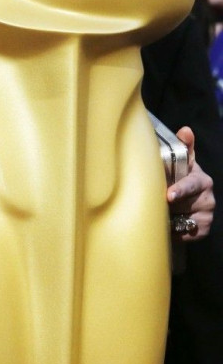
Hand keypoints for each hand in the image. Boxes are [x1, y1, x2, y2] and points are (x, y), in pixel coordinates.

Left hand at [167, 127, 213, 241]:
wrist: (186, 200)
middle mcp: (208, 198)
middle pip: (183, 204)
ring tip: (159, 210)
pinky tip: (167, 224)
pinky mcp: (203, 230)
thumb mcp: (182, 162)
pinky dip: (173, 230)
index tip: (169, 195)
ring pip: (181, 219)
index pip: (191, 185)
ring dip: (168, 216)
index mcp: (202, 180)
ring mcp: (207, 215)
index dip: (180, 190)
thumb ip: (183, 147)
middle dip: (167, 204)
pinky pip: (184, 233)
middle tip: (155, 203)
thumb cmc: (180, 177)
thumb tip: (185, 130)